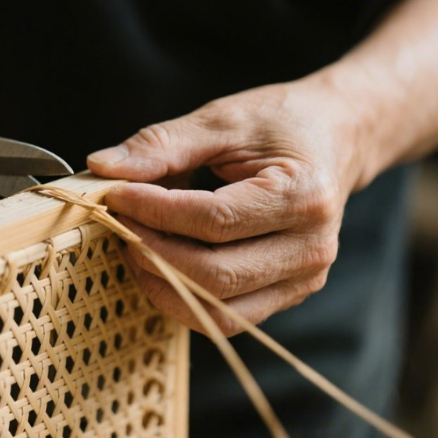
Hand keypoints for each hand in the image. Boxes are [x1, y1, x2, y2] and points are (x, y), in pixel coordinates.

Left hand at [87, 76, 369, 335]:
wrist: (335, 139)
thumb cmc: (279, 125)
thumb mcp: (222, 121)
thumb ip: (162, 144)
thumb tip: (102, 168)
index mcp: (304, 195)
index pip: (213, 220)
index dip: (154, 211)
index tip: (113, 195)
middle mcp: (311, 247)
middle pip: (214, 273)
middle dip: (151, 251)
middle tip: (117, 222)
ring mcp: (303, 279)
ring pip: (216, 307)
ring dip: (161, 281)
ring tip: (133, 242)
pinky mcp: (288, 295)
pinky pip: (225, 316)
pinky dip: (182, 295)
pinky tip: (158, 262)